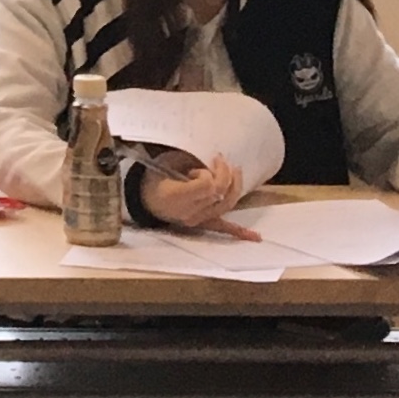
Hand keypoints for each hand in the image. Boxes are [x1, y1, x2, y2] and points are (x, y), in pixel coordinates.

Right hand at [136, 151, 256, 238]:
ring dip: (235, 187)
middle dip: (225, 174)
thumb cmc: (154, 177)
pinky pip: (222, 227)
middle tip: (220, 160)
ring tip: (235, 171)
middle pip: (219, 194)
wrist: (143, 199)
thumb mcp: (166, 162)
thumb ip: (188, 161)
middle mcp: (189, 211)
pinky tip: (255, 237)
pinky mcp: (202, 223)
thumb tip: (211, 161)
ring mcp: (197, 219)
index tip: (202, 165)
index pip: (207, 186)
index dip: (210, 173)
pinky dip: (238, 231)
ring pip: (226, 205)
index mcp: (176, 196)